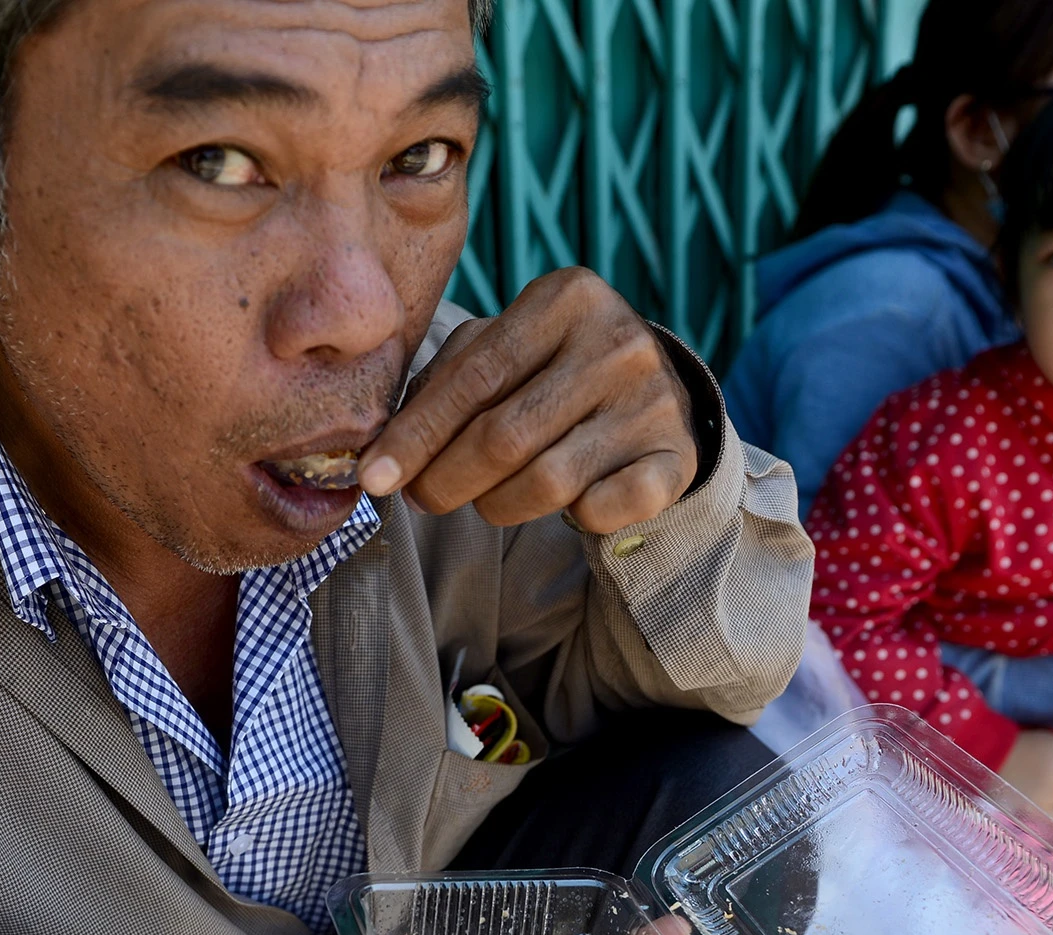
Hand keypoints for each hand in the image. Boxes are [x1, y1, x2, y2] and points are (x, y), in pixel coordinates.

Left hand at [360, 269, 698, 531]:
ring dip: (497, 504)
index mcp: (567, 298)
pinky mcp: (675, 458)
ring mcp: (652, 402)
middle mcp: (618, 342)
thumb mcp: (501, 350)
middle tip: (423, 498)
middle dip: (446, 478)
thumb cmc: (551, 371)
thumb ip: (440, 386)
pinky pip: (604, 510)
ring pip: (547, 481)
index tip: (376, 476)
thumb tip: (381, 459)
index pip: (474, 377)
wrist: (653, 393)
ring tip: (486, 499)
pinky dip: (571, 518)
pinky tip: (564, 506)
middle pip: (505, 436)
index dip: (416, 434)